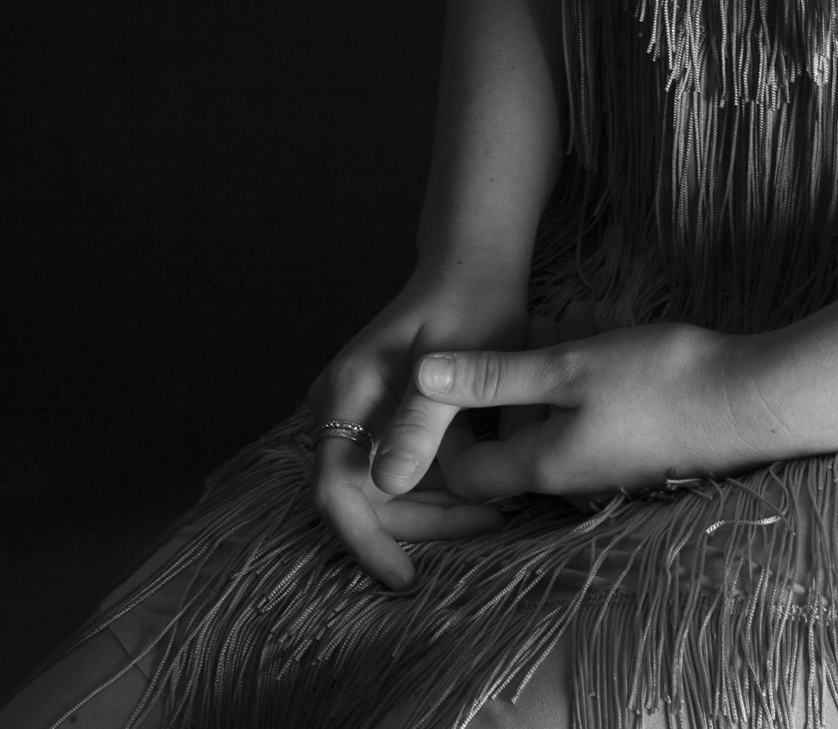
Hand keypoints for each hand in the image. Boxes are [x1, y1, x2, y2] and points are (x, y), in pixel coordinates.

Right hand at [306, 265, 531, 589]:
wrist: (474, 264)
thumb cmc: (469, 300)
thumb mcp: (456, 359)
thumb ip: (422, 420)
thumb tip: (390, 485)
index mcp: (345, 395)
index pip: (335, 491)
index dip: (365, 542)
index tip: (404, 578)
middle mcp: (342, 411)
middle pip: (363, 500)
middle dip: (420, 525)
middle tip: (487, 525)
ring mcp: (361, 417)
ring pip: (386, 493)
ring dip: (435, 511)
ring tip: (497, 510)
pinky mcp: (386, 421)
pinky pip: (403, 473)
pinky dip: (440, 489)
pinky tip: (485, 490)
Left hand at [423, 321, 764, 504]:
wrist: (748, 401)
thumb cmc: (655, 382)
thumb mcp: (568, 365)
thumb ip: (495, 374)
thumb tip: (421, 379)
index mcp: (541, 465)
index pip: (466, 470)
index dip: (453, 426)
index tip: (466, 372)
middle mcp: (569, 479)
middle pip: (517, 433)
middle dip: (521, 373)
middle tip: (545, 319)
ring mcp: (607, 468)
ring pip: (560, 414)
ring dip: (562, 363)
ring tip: (584, 313)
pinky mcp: (638, 451)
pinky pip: (594, 414)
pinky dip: (592, 374)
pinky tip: (613, 331)